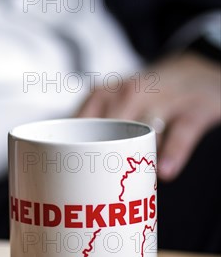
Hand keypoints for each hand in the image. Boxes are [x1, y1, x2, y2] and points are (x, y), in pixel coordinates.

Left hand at [76, 52, 220, 180]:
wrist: (196, 72)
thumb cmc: (144, 101)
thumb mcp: (113, 108)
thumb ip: (89, 134)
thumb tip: (64, 172)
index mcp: (102, 96)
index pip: (77, 123)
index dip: (67, 148)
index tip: (60, 174)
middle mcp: (128, 93)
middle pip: (106, 126)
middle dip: (95, 154)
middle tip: (86, 185)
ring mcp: (162, 100)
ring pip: (141, 127)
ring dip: (130, 153)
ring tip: (121, 180)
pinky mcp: (194, 110)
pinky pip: (181, 133)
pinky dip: (172, 152)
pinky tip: (163, 171)